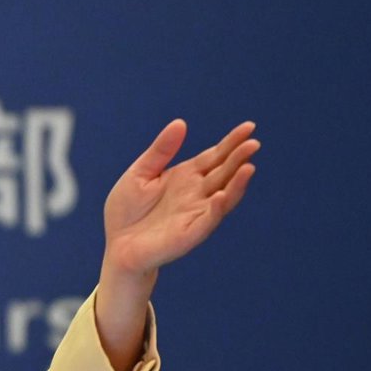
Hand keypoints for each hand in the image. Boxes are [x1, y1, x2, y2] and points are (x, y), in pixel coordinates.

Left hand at [102, 120, 258, 274]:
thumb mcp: (140, 173)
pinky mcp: (188, 234)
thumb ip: (160, 151)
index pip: (215, 156)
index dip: (231, 142)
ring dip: (237, 183)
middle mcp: (197, 194)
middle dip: (239, 158)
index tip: (249, 126)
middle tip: (253, 142)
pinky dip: (215, 209)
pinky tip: (221, 196)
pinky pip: (207, 221)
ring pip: (223, 197)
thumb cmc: (126, 212)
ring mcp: (195, 214)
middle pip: (224, 173)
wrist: (116, 247)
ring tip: (248, 167)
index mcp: (186, 176)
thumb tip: (180, 122)